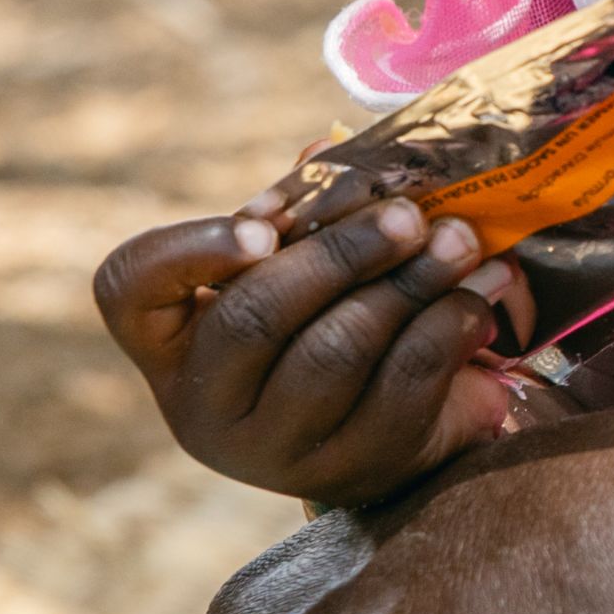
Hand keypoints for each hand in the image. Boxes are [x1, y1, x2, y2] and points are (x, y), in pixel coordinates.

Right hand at [95, 194, 536, 506]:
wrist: (396, 432)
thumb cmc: (333, 322)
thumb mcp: (307, 268)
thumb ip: (310, 209)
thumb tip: (329, 146)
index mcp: (173, 339)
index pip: (130, 287)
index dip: (191, 248)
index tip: (267, 223)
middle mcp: (205, 404)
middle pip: (254, 316)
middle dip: (342, 253)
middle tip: (409, 213)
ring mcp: (275, 449)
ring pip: (336, 350)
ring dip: (411, 281)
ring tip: (461, 240)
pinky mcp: (353, 468)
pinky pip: (404, 383)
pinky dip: (451, 322)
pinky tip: (484, 289)